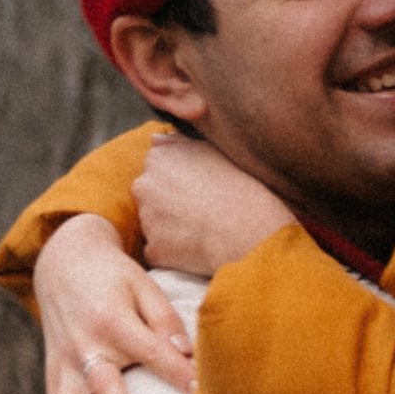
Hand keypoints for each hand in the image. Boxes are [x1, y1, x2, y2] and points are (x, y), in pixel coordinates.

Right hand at [36, 212, 198, 393]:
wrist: (61, 262)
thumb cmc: (113, 277)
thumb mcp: (142, 285)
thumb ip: (165, 319)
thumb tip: (188, 354)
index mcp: (111, 321)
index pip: (150, 351)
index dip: (177, 371)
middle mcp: (83, 348)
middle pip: (102, 387)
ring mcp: (64, 369)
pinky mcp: (53, 382)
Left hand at [133, 135, 293, 280]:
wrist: (250, 231)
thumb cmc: (240, 188)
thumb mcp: (214, 151)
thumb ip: (179, 143)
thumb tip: (155, 140)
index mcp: (157, 159)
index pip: (155, 169)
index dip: (177, 181)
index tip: (197, 190)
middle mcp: (144, 186)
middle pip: (148, 196)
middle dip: (167, 204)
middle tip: (199, 211)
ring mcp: (146, 220)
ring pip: (151, 225)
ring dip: (168, 229)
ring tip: (200, 230)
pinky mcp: (153, 250)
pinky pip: (157, 252)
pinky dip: (171, 253)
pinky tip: (195, 249)